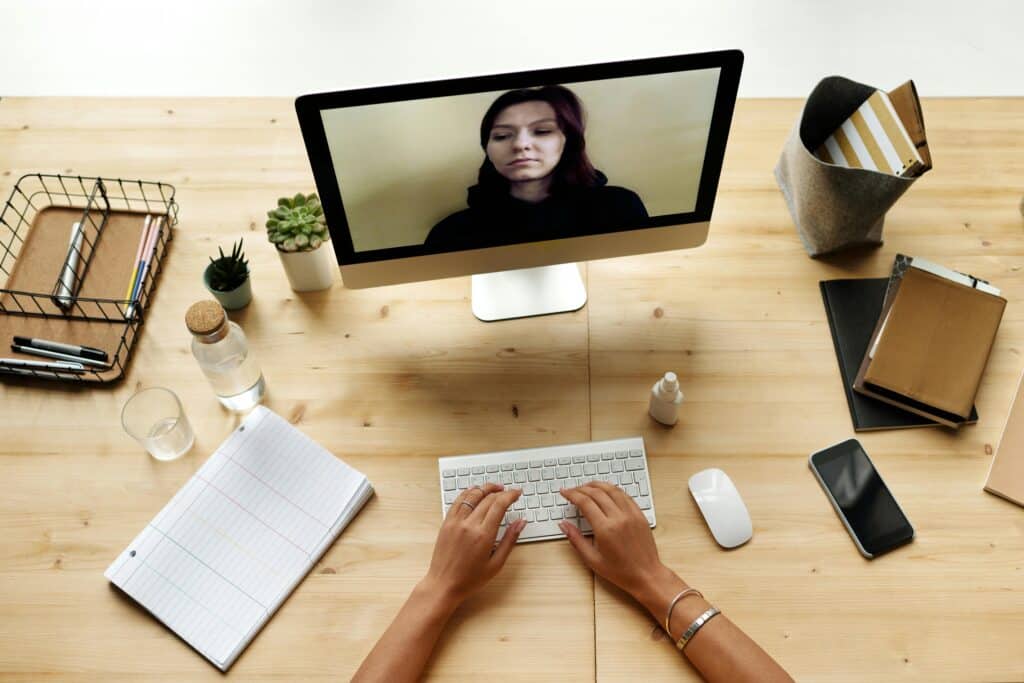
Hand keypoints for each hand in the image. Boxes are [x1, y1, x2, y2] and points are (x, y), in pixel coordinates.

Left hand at [422, 483, 526, 606]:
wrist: (444, 585)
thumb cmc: (470, 579)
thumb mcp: (496, 564)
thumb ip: (510, 540)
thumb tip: (521, 522)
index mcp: (483, 535)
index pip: (499, 505)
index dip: (510, 495)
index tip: (517, 493)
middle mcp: (469, 525)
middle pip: (487, 498)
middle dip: (501, 491)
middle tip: (509, 492)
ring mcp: (455, 522)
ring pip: (472, 495)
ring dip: (485, 488)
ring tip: (495, 488)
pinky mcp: (446, 523)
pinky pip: (458, 501)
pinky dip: (468, 492)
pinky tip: (475, 491)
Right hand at [559, 482, 678, 604]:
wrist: (647, 575)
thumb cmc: (621, 572)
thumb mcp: (592, 560)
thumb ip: (576, 539)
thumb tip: (564, 525)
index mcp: (605, 529)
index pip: (585, 502)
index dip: (572, 494)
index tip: (564, 492)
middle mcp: (619, 518)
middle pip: (597, 493)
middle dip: (581, 488)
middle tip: (572, 490)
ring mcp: (631, 515)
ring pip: (612, 489)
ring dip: (597, 485)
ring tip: (587, 486)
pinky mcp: (640, 515)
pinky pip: (625, 495)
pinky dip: (613, 489)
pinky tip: (606, 491)